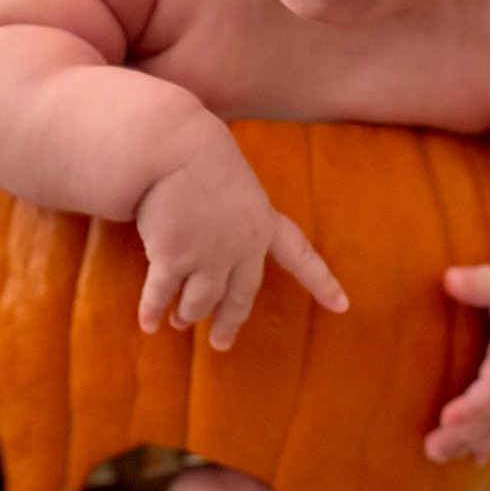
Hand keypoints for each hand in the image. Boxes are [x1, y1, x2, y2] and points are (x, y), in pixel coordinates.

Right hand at [135, 128, 347, 349]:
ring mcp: (209, 256)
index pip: (300, 255)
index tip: (342, 306)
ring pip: (200, 301)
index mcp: (262, 222)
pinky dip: (153, 310)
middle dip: (229, 322)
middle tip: (221, 344)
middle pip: (240, 296)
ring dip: (188, 314)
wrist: (172, 146)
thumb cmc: (195, 150)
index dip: (321, 282)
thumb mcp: (231, 179)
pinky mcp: (175, 259)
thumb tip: (211, 234)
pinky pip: (162, 295)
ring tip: (179, 323)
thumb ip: (232, 211)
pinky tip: (148, 324)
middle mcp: (242, 246)